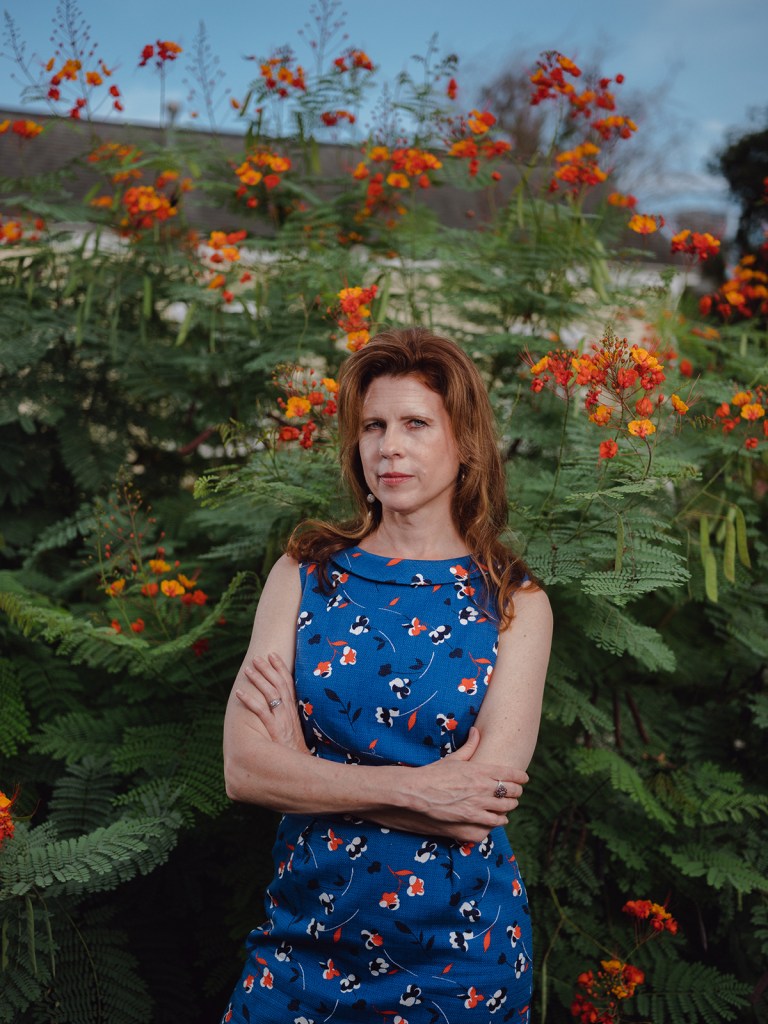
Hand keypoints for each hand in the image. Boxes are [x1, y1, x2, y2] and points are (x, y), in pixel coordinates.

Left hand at [235, 652, 308, 753]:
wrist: (302, 768)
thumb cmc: (295, 752)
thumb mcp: (293, 731)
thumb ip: (286, 718)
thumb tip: (276, 707)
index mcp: (294, 710)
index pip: (288, 683)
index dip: (280, 668)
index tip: (273, 655)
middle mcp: (289, 712)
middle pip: (279, 684)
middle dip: (268, 669)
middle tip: (257, 657)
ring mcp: (282, 720)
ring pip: (271, 694)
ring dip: (258, 680)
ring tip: (247, 670)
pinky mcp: (275, 730)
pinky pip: (261, 712)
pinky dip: (250, 701)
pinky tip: (239, 693)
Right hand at [407, 726, 527, 841]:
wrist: (416, 793)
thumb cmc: (432, 774)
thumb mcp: (453, 758)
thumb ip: (469, 746)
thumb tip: (476, 731)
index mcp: (481, 771)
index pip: (512, 774)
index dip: (520, 777)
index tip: (523, 778)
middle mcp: (483, 789)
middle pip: (512, 793)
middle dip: (516, 793)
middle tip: (515, 793)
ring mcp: (478, 808)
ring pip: (505, 810)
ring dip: (508, 808)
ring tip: (507, 806)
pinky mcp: (471, 823)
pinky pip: (493, 825)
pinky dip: (496, 822)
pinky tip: (495, 820)